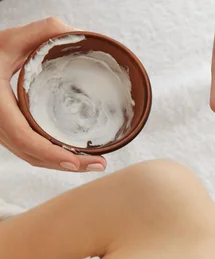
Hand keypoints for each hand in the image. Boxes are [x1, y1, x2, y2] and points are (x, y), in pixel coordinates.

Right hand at [0, 18, 106, 171]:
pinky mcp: (7, 131)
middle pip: (32, 155)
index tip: (76, 162)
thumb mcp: (9, 40)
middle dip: (66, 164)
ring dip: (60, 164)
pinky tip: (72, 156)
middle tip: (99, 164)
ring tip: (93, 163)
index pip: (24, 137)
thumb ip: (41, 32)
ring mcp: (0, 130)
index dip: (50, 153)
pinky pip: (28, 151)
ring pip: (30, 157)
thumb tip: (75, 32)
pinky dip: (50, 157)